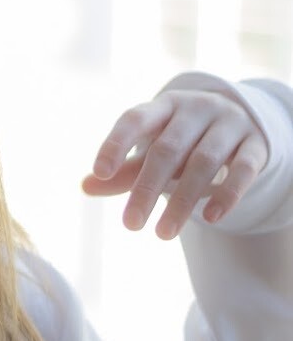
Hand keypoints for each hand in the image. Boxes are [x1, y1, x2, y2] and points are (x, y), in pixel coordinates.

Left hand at [81, 88, 268, 238]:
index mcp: (164, 106)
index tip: (98, 173)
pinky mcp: (256, 145)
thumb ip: (124, 169)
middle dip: (147, 188)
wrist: (239, 121)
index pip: (135, 119)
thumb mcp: (154, 148)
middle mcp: (197, 109)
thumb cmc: (185, 139)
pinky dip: (227, 194)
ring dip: (181, 200)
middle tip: (130, 225)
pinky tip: (211, 219)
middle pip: (168, 149)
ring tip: (162, 234)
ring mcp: (229, 124)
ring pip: (204, 162)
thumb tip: (85, 186)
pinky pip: (243, 169)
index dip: (116, 144)